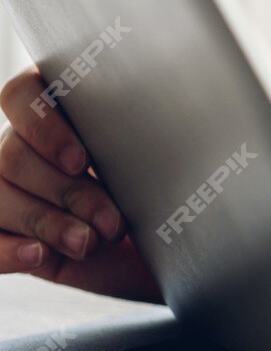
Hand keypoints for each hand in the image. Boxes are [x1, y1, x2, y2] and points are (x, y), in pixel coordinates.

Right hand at [0, 68, 160, 301]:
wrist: (173, 250)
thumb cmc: (168, 192)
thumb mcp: (163, 157)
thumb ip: (144, 130)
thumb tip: (162, 111)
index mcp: (58, 108)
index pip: (21, 95)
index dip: (43, 126)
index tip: (83, 160)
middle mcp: (23, 144)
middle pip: (12, 155)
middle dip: (65, 191)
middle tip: (111, 218)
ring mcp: (6, 190)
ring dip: (46, 222)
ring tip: (89, 241)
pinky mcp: (4, 234)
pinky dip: (8, 251)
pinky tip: (39, 254)